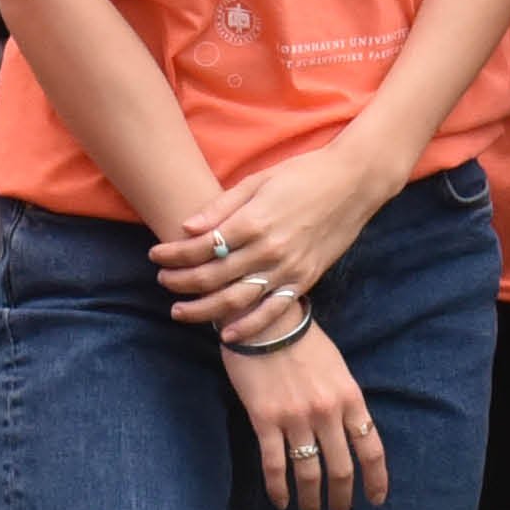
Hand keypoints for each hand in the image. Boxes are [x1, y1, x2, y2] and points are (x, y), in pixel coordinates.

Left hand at [151, 143, 396, 336]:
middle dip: (181, 282)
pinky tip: (227, 335)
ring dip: (203, 310)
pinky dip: (249, 327)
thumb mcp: (258, 180)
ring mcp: (288, 268)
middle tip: (162, 282)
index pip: (202, 246)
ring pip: (236, 300)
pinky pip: (273, 311)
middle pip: (213, 276)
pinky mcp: (304, 280)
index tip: (156, 255)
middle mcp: (269, 249)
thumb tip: (188, 228)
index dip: (174, 254)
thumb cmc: (303, 174)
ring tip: (180, 312)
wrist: (353, 183)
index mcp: (254, 221)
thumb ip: (222, 207)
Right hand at [225, 321, 385, 509]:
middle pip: (341, 469)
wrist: (265, 320)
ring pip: (308, 473)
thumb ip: (346, 401)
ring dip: (311, 500)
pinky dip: (278, 489)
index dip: (376, 479)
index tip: (376, 500)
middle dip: (342, 498)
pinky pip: (274, 465)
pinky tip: (280, 502)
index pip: (371, 449)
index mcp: (350, 397)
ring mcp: (296, 418)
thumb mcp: (338, 368)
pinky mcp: (265, 420)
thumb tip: (351, 432)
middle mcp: (327, 412)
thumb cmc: (302, 341)